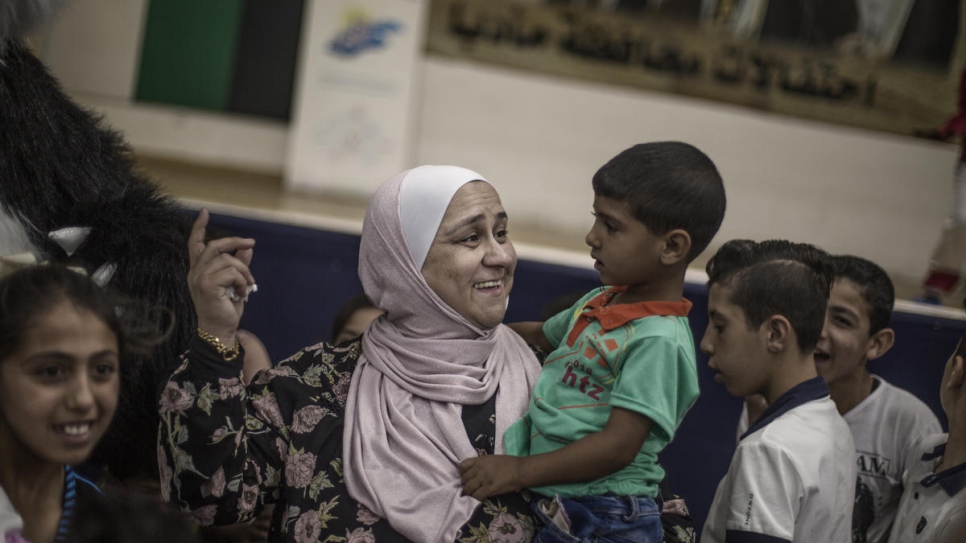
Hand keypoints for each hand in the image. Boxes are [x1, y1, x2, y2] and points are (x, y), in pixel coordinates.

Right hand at [187, 209, 255, 345]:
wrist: (220, 330)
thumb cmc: (226, 309)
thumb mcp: (235, 284)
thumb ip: (239, 265)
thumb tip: (247, 248)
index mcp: (198, 271)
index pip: (194, 244)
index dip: (199, 227)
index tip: (204, 212)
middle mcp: (195, 273)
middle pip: (215, 246)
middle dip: (235, 242)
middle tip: (251, 243)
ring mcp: (199, 278)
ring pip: (228, 260)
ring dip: (244, 272)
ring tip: (247, 286)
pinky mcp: (207, 285)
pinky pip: (232, 272)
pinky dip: (242, 281)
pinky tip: (241, 293)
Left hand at [459, 454, 523, 500]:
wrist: (519, 470)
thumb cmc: (509, 463)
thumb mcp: (492, 459)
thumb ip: (482, 464)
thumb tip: (475, 472)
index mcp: (480, 460)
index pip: (462, 466)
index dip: (462, 473)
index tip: (466, 478)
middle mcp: (479, 468)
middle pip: (464, 479)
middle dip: (465, 485)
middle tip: (469, 489)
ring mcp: (483, 478)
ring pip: (468, 488)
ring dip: (469, 493)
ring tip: (472, 495)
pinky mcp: (489, 488)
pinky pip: (477, 496)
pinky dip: (476, 498)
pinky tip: (480, 498)